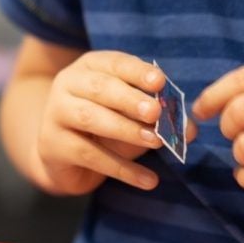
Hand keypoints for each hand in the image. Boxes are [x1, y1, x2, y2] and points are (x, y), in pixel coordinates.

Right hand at [37, 51, 182, 194]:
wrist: (62, 156)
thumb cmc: (103, 127)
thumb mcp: (132, 117)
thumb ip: (159, 118)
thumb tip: (191, 130)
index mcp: (89, 67)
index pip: (115, 63)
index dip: (137, 72)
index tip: (159, 82)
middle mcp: (67, 84)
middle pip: (100, 88)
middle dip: (130, 100)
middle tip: (156, 113)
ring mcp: (55, 114)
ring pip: (91, 118)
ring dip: (126, 130)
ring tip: (155, 143)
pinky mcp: (52, 145)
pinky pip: (90, 155)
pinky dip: (122, 169)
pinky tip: (148, 179)